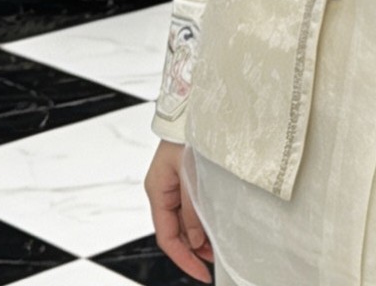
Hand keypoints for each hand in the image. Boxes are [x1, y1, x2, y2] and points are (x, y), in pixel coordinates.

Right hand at [145, 139, 214, 281]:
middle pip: (175, 231)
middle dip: (194, 250)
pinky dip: (202, 219)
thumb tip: (196, 241)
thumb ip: (193, 208)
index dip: (184, 259)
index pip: (167, 237)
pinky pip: (191, 206)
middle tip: (215, 262)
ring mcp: (174, 183)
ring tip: (218, 248)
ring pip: (184, 220)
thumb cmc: (192, 133)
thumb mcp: (191, 174)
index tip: (202, 273)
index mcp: (157, 190)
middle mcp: (163, 189)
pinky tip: (214, 226)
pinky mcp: (186, 176)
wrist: (197, 106)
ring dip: (199, 236)